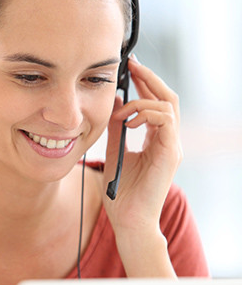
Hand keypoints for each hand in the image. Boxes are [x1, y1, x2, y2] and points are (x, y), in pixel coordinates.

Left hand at [102, 56, 180, 276]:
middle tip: (131, 65)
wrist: (128, 219)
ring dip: (142, 101)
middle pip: (167, 98)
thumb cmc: (121, 191)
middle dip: (148, 79)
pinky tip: (128, 122)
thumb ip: (115, 127)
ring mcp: (171, 146)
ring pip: (168, 106)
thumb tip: (113, 102)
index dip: (144, 83)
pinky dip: (146, 114)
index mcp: (156, 138)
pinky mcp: (170, 153)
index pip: (155, 102)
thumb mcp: (114, 150)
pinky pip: (165, 120)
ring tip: (122, 112)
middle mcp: (167, 140)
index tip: (129, 68)